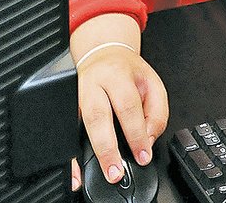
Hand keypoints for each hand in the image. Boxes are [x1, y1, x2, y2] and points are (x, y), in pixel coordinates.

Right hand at [71, 44, 168, 190]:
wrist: (105, 54)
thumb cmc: (128, 72)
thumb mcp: (152, 83)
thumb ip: (157, 111)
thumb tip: (148, 140)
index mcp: (118, 74)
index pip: (128, 105)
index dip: (136, 133)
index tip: (143, 155)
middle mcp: (94, 84)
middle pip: (98, 116)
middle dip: (108, 148)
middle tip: (116, 171)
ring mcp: (77, 95)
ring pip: (80, 125)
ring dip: (90, 154)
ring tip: (102, 171)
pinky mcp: (69, 107)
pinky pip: (68, 132)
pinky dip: (72, 155)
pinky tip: (76, 170)